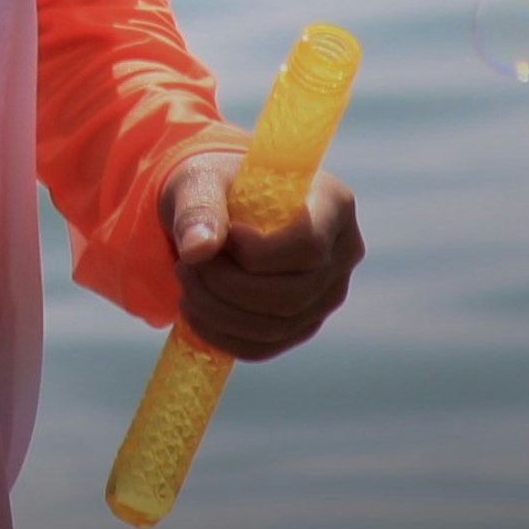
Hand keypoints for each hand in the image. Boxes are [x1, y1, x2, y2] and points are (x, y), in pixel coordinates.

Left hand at [158, 149, 363, 362]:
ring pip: (277, 326)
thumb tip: (197, 249)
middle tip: (186, 265)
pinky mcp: (303, 324)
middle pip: (293, 294)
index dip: (257, 253)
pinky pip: (265, 346)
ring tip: (186, 281)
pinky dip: (222, 336)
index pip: (308, 246)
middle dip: (228, 286)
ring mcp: (327, 294)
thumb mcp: (202, 182)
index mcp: (333, 203)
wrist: (218, 212)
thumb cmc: (216, 185)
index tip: (221, 238)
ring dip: (218, 312)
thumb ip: (199, 209)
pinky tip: (194, 311)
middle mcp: (342, 253)